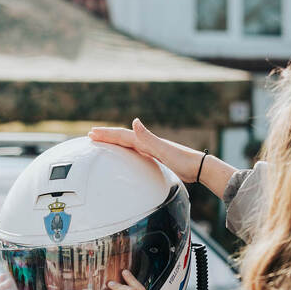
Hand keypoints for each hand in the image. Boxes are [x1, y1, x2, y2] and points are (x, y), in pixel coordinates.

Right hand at [89, 119, 234, 197]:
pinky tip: (127, 156)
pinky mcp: (157, 158)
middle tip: (91, 135)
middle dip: (107, 136)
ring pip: (129, 145)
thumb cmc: (183, 160)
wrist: (199, 168)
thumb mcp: (163, 149)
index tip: (91, 133)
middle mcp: (149, 144)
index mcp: (147, 141)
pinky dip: (127, 152)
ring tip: (104, 143)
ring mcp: (153, 151)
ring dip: (115, 143)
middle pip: (123, 138)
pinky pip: (136, 154)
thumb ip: (148, 137)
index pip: (122, 136)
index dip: (107, 134)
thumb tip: (135, 122)